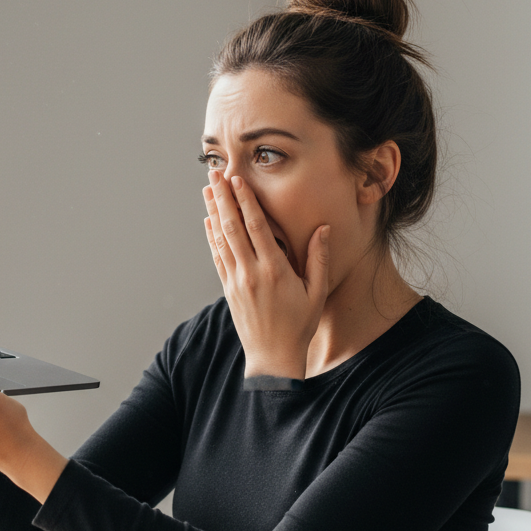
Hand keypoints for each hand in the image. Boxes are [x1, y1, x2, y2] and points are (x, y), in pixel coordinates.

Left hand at [203, 171, 328, 379]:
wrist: (273, 357)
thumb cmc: (300, 325)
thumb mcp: (317, 293)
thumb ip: (319, 259)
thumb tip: (322, 228)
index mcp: (274, 270)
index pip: (256, 227)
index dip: (245, 201)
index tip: (237, 180)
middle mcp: (251, 273)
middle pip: (232, 227)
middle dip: (222, 198)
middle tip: (214, 173)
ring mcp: (236, 281)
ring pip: (221, 239)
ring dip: (213, 212)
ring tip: (207, 189)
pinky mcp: (228, 290)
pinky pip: (217, 257)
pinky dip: (212, 237)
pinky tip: (209, 221)